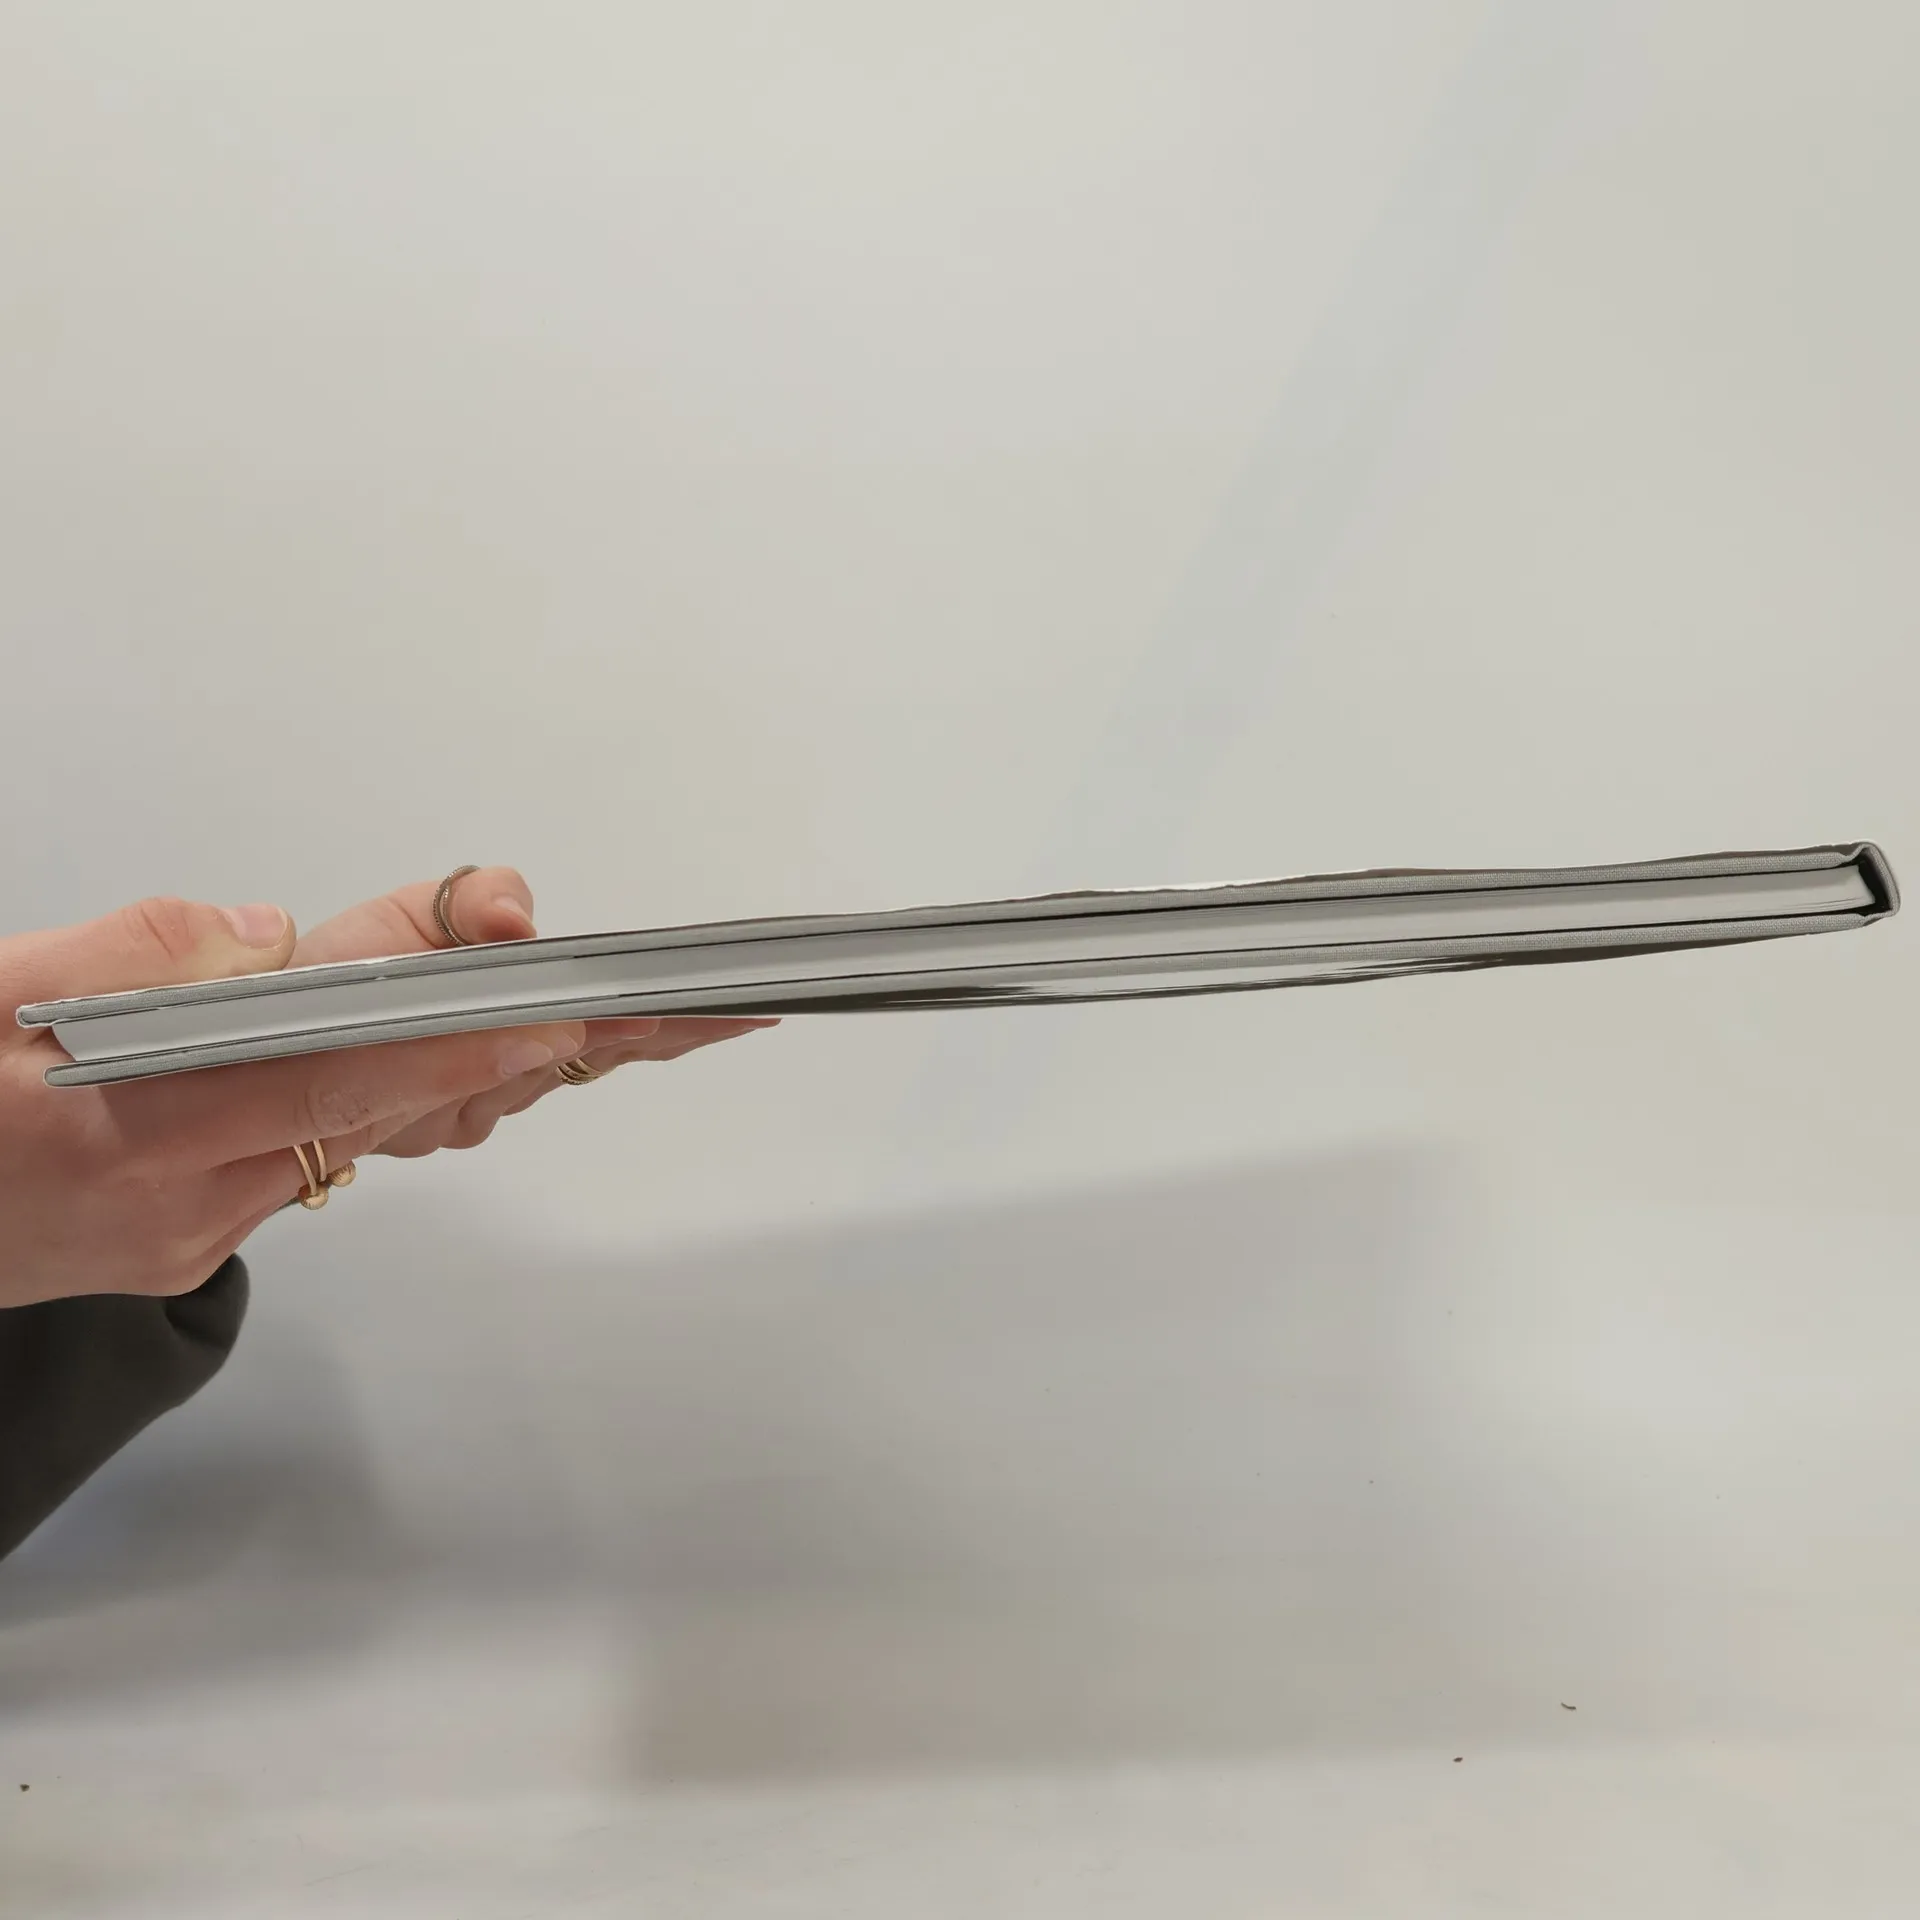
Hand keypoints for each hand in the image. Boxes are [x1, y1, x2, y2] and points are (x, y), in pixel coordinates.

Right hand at [0, 873, 771, 1307]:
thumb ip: (132, 955)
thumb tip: (266, 936)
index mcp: (128, 1128)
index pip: (330, 1071)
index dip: (455, 1033)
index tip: (561, 1005)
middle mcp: (186, 1198)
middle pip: (394, 1098)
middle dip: (535, 1045)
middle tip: (674, 1010)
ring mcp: (201, 1227)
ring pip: (379, 1126)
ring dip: (492, 1065)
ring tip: (631, 1021)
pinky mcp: (200, 1232)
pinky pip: (334, 1147)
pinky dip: (411, 1092)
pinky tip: (488, 1053)